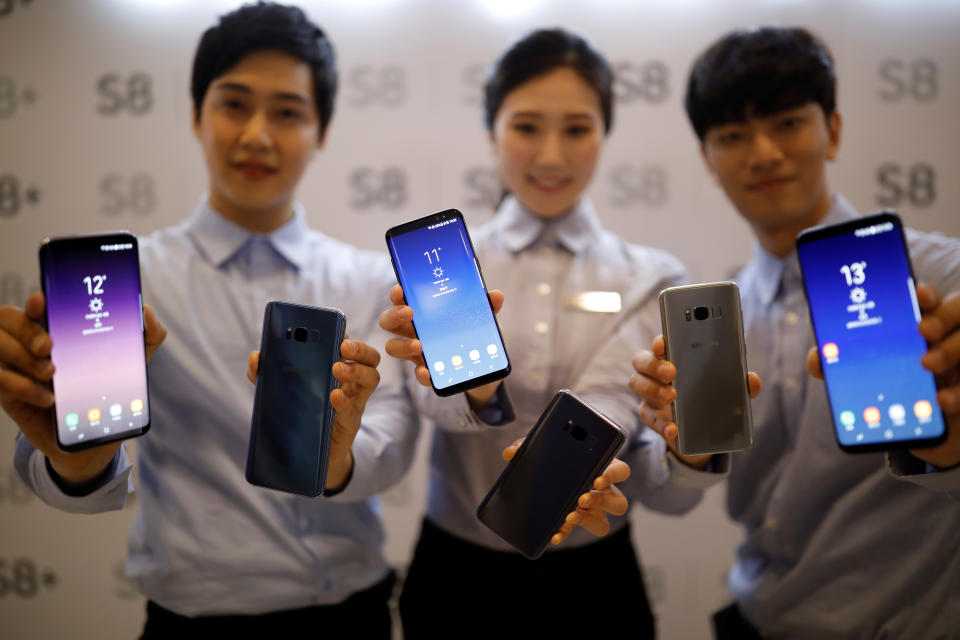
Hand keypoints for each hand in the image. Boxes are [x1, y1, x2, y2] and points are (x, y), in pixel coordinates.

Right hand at [0, 291, 165, 487]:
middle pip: (8, 319)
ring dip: (24, 358)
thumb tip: (147, 312)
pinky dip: (24, 388)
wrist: (91, 436)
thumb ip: (146, 336)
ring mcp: (17, 366)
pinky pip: (2, 380)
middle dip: (26, 329)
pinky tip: (48, 399)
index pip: (36, 305)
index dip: (35, 301)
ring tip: (51, 374)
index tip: (42, 300)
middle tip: (48, 346)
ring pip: (1, 346)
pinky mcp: (10, 392)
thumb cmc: (106, 391)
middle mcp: (31, 343)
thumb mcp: (131, 364)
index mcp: (58, 329)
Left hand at [247, 335, 383, 489]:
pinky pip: (353, 409)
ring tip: (337, 368)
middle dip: (360, 348)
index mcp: (337, 367)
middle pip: (370, 358)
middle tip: (343, 346)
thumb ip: (267, 374)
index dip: (348, 335)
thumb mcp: (283, 390)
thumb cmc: (300, 413)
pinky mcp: (350, 422)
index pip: (350, 345)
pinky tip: (334, 396)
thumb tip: (256, 356)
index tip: (338, 330)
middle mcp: (351, 381)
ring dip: (357, 370)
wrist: (308, 454)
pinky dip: (344, 402)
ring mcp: (354, 401)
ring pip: (372, 378)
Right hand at [378, 283, 504, 408]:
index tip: (401, 289)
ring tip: (419, 345)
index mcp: (423, 313)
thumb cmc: (474, 335)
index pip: (402, 299)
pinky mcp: (428, 373)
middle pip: (389, 321)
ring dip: (403, 345)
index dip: (397, 293)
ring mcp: (417, 353)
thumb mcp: (482, 319)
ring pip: (393, 347)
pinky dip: (421, 373)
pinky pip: (418, 374)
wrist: (484, 368)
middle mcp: (414, 331)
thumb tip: (496, 295)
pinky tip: (427, 371)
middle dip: (394, 314)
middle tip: (409, 312)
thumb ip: (486, 306)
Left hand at [501, 439, 629, 545]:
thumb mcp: (543, 446)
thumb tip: (510, 452)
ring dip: (587, 520)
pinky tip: (554, 533)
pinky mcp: (579, 522)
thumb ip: (527, 446)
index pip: (621, 471)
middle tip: (582, 498)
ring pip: (603, 522)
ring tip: (569, 515)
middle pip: (618, 502)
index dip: (613, 476)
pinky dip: (567, 532)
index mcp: (601, 467)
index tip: (597, 479)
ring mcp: (593, 510)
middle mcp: (603, 492)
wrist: (545, 474)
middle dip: (601, 502)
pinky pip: (579, 533)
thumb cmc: (555, 454)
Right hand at [631, 335, 761, 469]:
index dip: (660, 341)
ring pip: (637, 384)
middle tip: (671, 373)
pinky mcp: (651, 416)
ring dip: (653, 389)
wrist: (705, 429)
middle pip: (642, 360)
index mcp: (674, 357)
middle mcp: (656, 372)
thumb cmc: (712, 395)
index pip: (661, 343)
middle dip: (654, 365)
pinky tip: (673, 429)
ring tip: (671, 397)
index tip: (664, 343)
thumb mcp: (727, 388)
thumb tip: (751, 380)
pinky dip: (661, 424)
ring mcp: (650, 393)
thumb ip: (738, 382)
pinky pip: (649, 418)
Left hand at [807, 283, 959, 467]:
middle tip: (922, 329)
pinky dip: (958, 394)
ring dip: (950, 350)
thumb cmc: (893, 391)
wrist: (919, 429)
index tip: (917, 292)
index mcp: (920, 326)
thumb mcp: (867, 376)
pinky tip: (942, 400)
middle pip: (956, 313)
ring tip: (927, 364)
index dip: (924, 294)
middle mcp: (948, 339)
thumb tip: (816, 359)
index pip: (927, 301)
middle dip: (942, 317)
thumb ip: (841, 365)